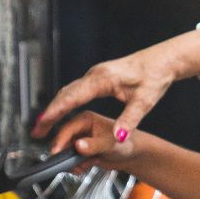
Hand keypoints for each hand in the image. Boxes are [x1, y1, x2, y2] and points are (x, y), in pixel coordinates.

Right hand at [32, 46, 175, 148]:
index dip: (56, 111)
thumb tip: (118, 137)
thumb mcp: (144, 101)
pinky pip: (75, 91)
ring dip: (55, 108)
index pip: (72, 97)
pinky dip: (65, 102)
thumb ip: (129, 120)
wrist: (163, 61)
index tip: (42, 123)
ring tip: (43, 126)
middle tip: (36, 132)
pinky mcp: (98, 78)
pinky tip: (61, 113)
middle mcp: (95, 75)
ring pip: (68, 92)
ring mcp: (95, 75)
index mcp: (102, 79)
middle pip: (65, 95)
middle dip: (49, 114)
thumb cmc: (155, 76)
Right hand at [50, 110, 138, 170]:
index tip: (55, 152)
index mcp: (86, 118)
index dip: (59, 140)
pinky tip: (84, 168)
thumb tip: (78, 146)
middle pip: (61, 138)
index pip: (67, 127)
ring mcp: (79, 138)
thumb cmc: (127, 143)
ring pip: (64, 150)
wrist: (133, 155)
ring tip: (80, 168)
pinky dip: (74, 164)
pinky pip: (70, 158)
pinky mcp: (80, 148)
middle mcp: (80, 126)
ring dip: (69, 161)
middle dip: (61, 152)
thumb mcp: (111, 144)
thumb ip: (94, 145)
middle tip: (65, 165)